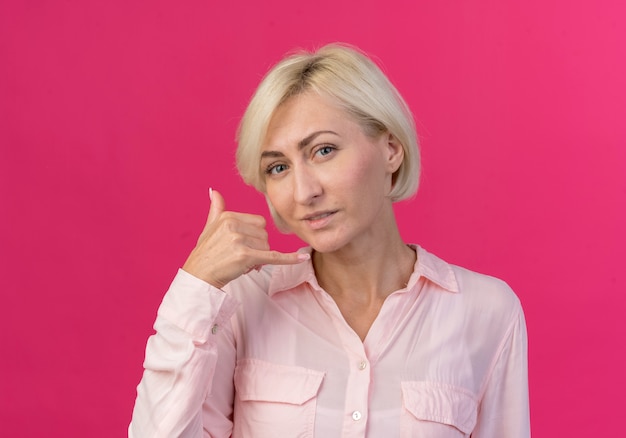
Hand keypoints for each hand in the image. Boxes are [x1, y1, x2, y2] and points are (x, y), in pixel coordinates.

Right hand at [182, 189, 308, 288]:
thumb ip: (216, 209)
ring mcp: (239, 240)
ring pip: (266, 247)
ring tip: (241, 264)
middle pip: (264, 235)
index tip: (241, 246)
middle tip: (240, 257)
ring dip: (259, 258)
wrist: (199, 276)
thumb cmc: (206, 253)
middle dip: (257, 248)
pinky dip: (289, 259)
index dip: (254, 236)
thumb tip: (214, 191)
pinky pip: (273, 257)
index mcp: (228, 216)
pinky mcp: (246, 256)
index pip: (259, 223)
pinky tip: (303, 258)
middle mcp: (233, 225)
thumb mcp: (209, 227)